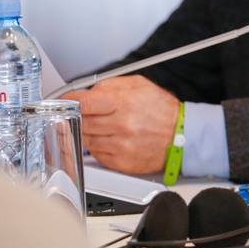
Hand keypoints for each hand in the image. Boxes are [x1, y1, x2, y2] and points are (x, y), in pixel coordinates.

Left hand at [64, 76, 178, 174]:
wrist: (184, 135)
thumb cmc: (162, 110)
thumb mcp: (140, 84)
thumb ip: (110, 84)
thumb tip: (87, 91)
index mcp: (124, 102)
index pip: (83, 102)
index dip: (69, 101)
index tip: (64, 101)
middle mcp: (121, 125)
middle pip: (80, 122)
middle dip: (77, 116)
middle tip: (80, 113)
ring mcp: (120, 146)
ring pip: (85, 139)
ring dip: (86, 132)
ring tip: (99, 126)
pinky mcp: (121, 163)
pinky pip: (96, 155)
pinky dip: (97, 147)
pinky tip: (109, 139)